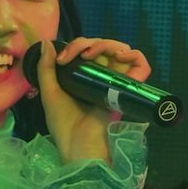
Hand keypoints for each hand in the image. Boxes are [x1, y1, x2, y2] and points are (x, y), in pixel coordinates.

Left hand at [34, 37, 151, 163]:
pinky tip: (119, 56)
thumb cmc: (64, 125)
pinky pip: (141, 66)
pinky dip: (134, 56)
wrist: (77, 145)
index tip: (61, 59)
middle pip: (103, 47)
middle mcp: (103, 78)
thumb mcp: (50, 94)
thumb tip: (47, 43)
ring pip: (121, 51)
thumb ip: (46, 69)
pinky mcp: (128, 89)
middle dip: (86, 44)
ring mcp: (116, 82)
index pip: (88, 50)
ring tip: (91, 55)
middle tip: (73, 56)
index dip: (75, 47)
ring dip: (107, 45)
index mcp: (86, 78)